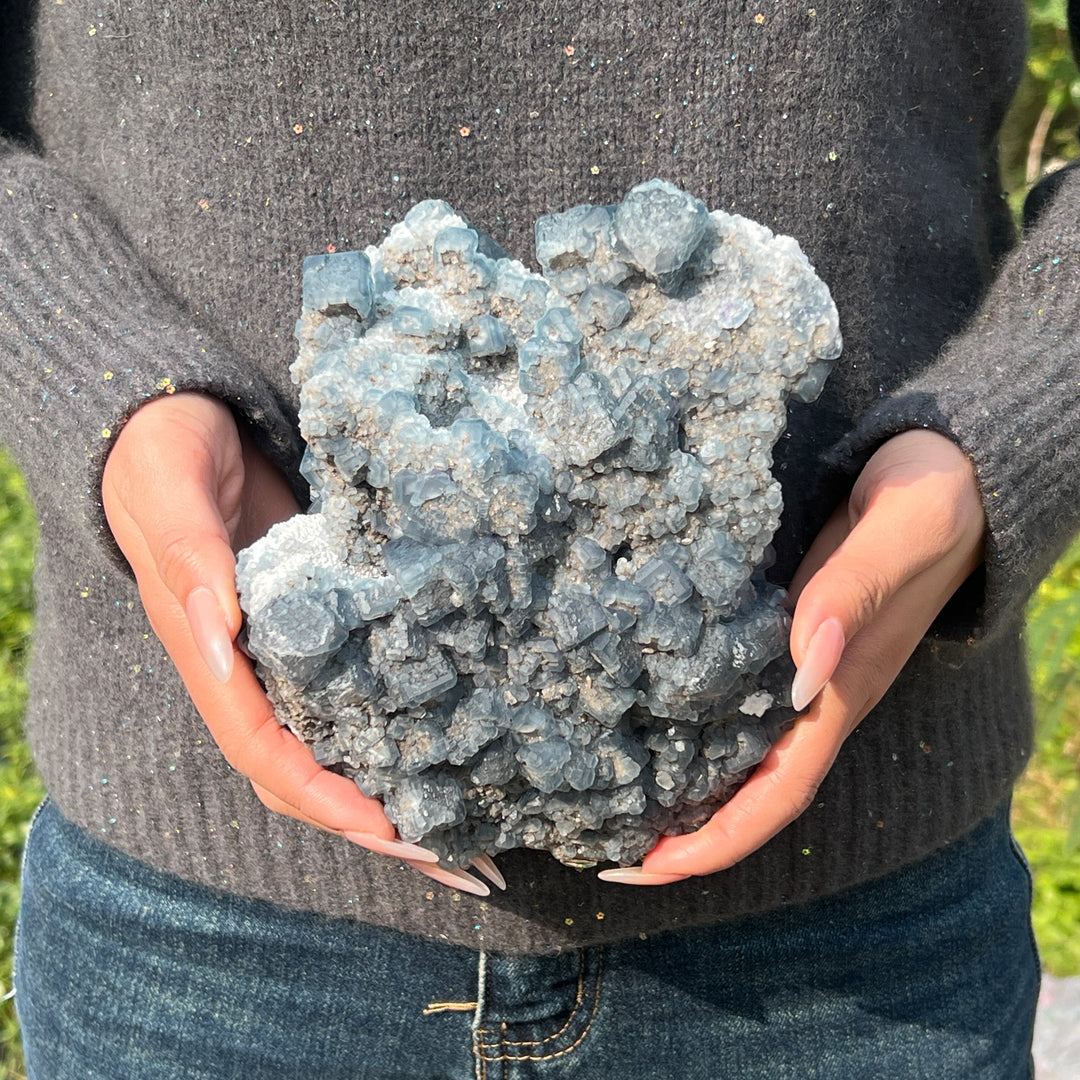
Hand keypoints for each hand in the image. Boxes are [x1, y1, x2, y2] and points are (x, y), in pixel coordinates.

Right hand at [102, 392, 498, 893]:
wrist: (185, 427)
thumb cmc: (169, 456)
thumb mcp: (171, 491)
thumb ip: (190, 558)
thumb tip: (223, 632)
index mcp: (208, 658)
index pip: (262, 749)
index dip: (322, 794)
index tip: (387, 827)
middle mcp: (246, 674)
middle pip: (302, 773)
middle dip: (369, 823)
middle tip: (451, 857)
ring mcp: (283, 661)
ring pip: (331, 751)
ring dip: (387, 800)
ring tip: (462, 836)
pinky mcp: (319, 636)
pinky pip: (352, 703)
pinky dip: (393, 741)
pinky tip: (450, 756)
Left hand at [599, 429, 985, 883]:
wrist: (949, 474)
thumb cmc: (928, 501)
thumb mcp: (900, 530)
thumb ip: (851, 594)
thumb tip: (800, 675)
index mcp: (845, 690)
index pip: (782, 790)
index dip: (720, 838)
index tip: (653, 867)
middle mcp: (820, 696)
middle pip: (752, 794)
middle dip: (685, 836)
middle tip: (605, 853)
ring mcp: (802, 672)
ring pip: (740, 756)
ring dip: (683, 793)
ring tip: (611, 806)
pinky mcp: (785, 638)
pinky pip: (734, 704)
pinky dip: (691, 731)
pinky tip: (643, 727)